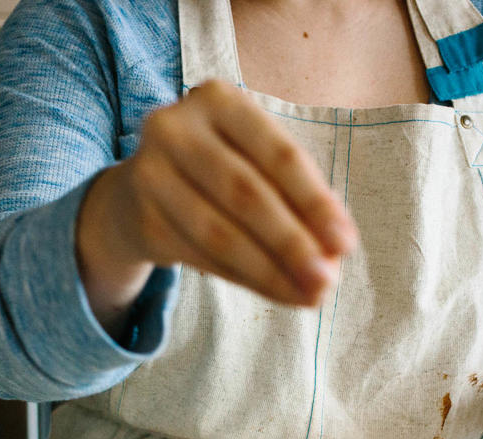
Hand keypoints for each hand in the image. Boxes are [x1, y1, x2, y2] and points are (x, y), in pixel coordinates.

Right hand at [76, 80, 357, 332]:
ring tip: (308, 295)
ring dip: (270, 271)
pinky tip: (276, 292)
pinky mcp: (141, 220)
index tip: (346, 244)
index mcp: (216, 99)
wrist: (136, 194)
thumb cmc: (217, 171)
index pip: (278, 155)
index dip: (315, 202)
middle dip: (292, 243)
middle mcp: (175, 129)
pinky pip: (201, 257)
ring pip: (220, 234)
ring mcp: (149, 174)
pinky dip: (244, 279)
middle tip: (328, 281)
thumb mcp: (254, 162)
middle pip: (246, 194)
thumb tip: (333, 253)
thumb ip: (294, 197)